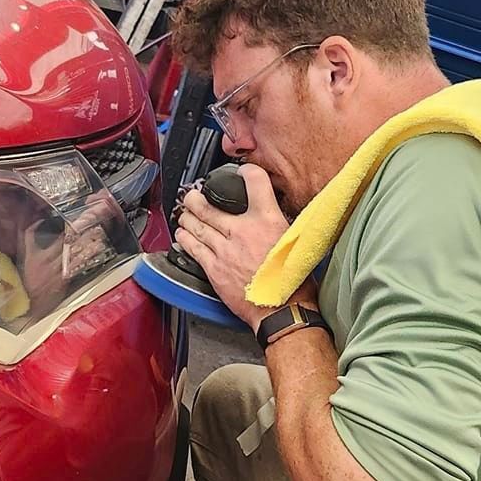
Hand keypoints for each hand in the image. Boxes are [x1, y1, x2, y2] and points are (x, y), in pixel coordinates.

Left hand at [175, 164, 289, 330]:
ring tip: (184, 212)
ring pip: (197, 225)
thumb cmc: (292, 278)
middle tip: (192, 194)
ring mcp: (225, 250)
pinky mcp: (214, 268)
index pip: (256, 181)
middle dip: (196, 197)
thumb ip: (281, 223)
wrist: (282, 308)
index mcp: (268, 220)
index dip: (248, 172)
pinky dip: (185, 238)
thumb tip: (273, 215)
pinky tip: (182, 234)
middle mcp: (243, 230)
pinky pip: (193, 248)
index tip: (242, 172)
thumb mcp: (298, 240)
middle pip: (210, 205)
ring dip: (187, 216)